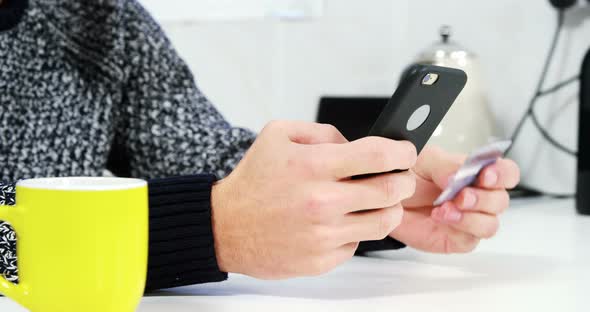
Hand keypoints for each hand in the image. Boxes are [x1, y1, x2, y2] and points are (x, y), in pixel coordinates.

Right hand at [211, 121, 416, 278]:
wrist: (225, 227)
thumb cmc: (253, 182)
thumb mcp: (278, 135)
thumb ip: (322, 132)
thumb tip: (355, 144)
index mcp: (312, 166)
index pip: (377, 155)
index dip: (402, 152)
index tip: (406, 152)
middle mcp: (321, 201)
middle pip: (390, 190)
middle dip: (403, 180)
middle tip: (399, 177)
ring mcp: (323, 234)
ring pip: (383, 221)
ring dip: (389, 207)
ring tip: (377, 200)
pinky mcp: (321, 259)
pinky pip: (358, 243)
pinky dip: (357, 230)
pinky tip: (342, 221)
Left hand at [390, 146, 519, 253]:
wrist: (385, 196)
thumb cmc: (408, 176)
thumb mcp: (423, 159)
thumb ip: (444, 164)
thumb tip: (459, 175)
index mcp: (476, 172)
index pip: (507, 173)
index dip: (503, 174)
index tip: (486, 174)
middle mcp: (478, 197)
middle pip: (501, 201)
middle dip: (483, 198)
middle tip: (461, 194)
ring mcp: (469, 219)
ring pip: (490, 224)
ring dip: (472, 217)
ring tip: (446, 207)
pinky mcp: (456, 238)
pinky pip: (470, 240)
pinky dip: (458, 228)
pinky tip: (440, 217)